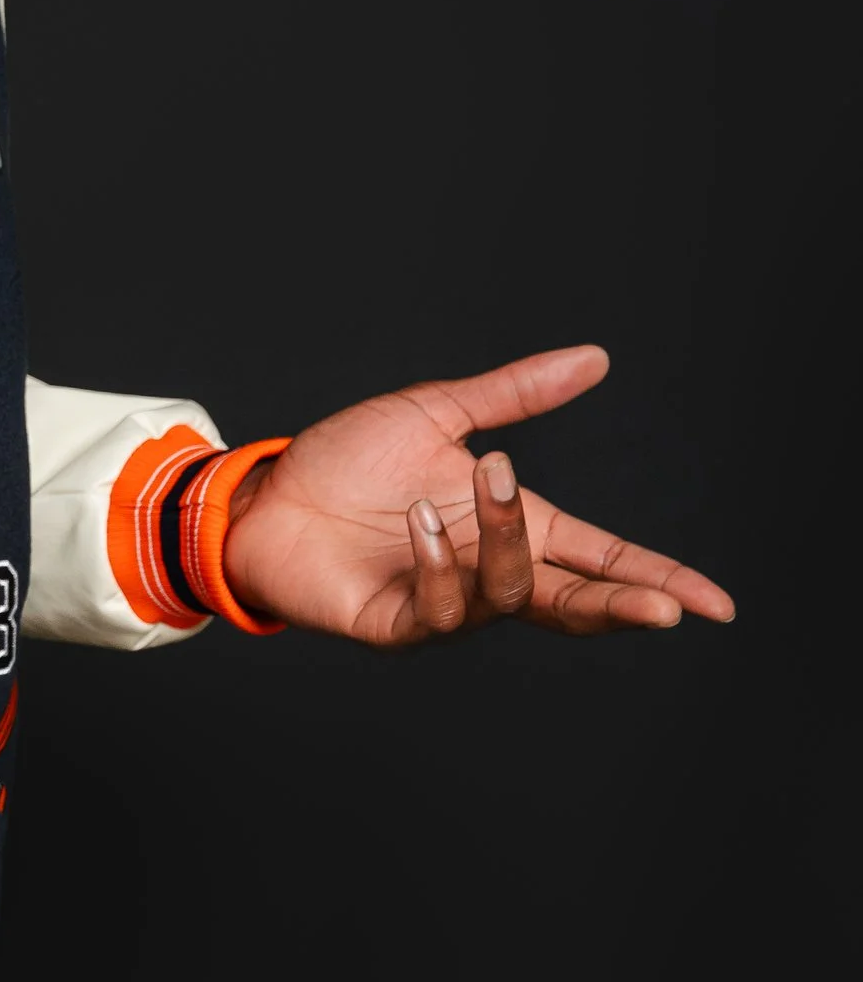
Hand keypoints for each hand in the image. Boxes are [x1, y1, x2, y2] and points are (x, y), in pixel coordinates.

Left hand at [218, 344, 734, 646]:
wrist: (266, 494)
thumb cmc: (347, 461)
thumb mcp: (437, 414)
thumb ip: (516, 394)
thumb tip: (595, 357)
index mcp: (512, 524)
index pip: (602, 560)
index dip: (656, 582)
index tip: (716, 606)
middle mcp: (488, 570)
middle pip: (576, 603)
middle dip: (622, 607)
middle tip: (664, 611)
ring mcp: (445, 603)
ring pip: (511, 596)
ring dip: (508, 541)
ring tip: (483, 479)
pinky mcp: (395, 624)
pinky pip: (440, 608)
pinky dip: (439, 562)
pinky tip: (419, 522)